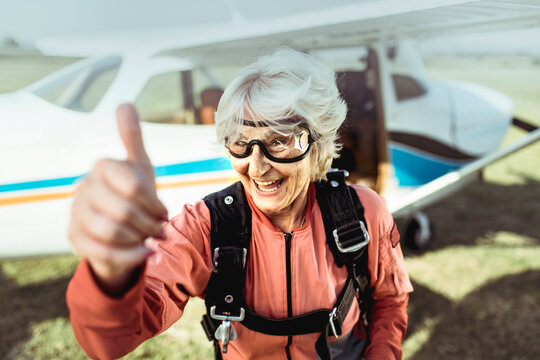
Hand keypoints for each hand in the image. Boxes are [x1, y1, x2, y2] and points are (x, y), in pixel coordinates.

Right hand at [68, 104, 167, 292]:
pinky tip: (145, 253)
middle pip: (124, 211)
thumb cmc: (132, 196)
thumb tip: (124, 103)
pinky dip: (131, 255)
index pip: (134, 185)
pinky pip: (104, 251)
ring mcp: (75, 213)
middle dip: (150, 224)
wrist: (119, 228)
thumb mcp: (138, 167)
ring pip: (112, 232)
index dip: (154, 202)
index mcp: (102, 166)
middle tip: (160, 228)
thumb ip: (133, 138)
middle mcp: (84, 187)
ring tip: (150, 239)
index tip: (163, 210)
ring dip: (140, 239)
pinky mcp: (74, 238)